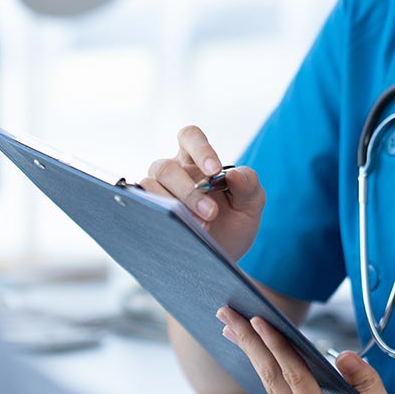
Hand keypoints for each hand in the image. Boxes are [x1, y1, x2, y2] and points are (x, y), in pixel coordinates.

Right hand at [140, 125, 265, 260]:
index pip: (190, 137)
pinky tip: (179, 230)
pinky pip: (142, 207)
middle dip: (190, 191)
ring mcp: (156, 192)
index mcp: (196, 159)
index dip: (200, 149)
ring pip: (151, 186)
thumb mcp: (252, 204)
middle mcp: (173, 171)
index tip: (215, 170)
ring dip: (175, 206)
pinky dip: (160, 217)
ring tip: (201, 228)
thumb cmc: (235, 222)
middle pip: (167, 167)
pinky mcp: (149, 213)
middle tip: (211, 213)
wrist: (223, 256)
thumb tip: (233, 174)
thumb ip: (249, 185)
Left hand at [217, 308, 394, 393]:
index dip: (276, 345)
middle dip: (249, 344)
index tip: (258, 320)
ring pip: (277, 388)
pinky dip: (276, 371)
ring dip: (256, 356)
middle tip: (228, 314)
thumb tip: (345, 356)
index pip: (294, 378)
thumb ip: (368, 386)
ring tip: (236, 329)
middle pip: (273, 380)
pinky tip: (267, 358)